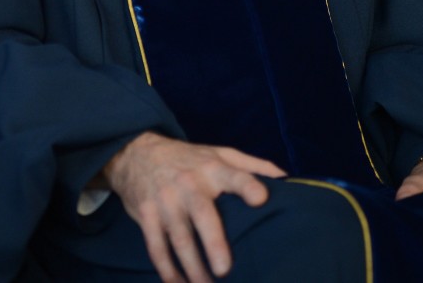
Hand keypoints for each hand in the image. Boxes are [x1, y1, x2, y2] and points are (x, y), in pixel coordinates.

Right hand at [102, 131, 285, 282]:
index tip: (261, 198)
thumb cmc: (188, 158)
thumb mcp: (219, 152)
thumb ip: (251, 166)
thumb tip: (285, 178)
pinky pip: (156, 248)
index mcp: (212, 167)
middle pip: (202, 214)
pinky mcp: (147, 215)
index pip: (233, 175)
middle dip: (213, 242)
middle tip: (224, 269)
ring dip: (192, 268)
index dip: (247, 185)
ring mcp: (166, 200)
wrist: (137, 151)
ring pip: (180, 239)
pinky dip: (167, 271)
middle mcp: (189, 183)